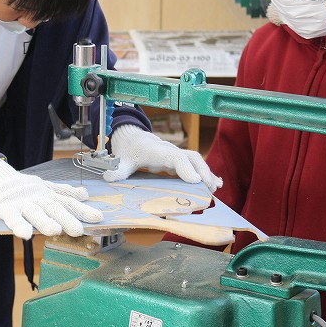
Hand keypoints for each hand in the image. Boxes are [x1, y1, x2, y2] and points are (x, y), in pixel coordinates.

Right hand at [0, 158, 102, 239]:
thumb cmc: (24, 188)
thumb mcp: (46, 188)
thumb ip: (65, 193)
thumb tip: (85, 195)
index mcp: (49, 195)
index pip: (69, 203)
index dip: (83, 210)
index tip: (98, 218)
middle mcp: (38, 199)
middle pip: (54, 209)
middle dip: (67, 219)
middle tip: (78, 230)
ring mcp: (22, 204)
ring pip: (35, 213)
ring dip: (45, 221)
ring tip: (55, 231)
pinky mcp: (6, 209)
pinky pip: (13, 218)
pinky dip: (19, 225)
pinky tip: (25, 235)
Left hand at [104, 125, 222, 190]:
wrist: (132, 138)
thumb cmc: (128, 150)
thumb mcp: (121, 160)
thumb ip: (117, 169)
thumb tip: (109, 177)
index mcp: (156, 151)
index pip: (175, 157)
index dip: (185, 168)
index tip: (195, 181)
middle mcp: (170, 151)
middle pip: (191, 157)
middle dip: (203, 171)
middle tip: (210, 188)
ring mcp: (176, 154)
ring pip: (196, 160)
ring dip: (207, 173)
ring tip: (215, 188)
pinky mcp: (178, 160)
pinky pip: (195, 164)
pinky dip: (206, 173)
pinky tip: (216, 182)